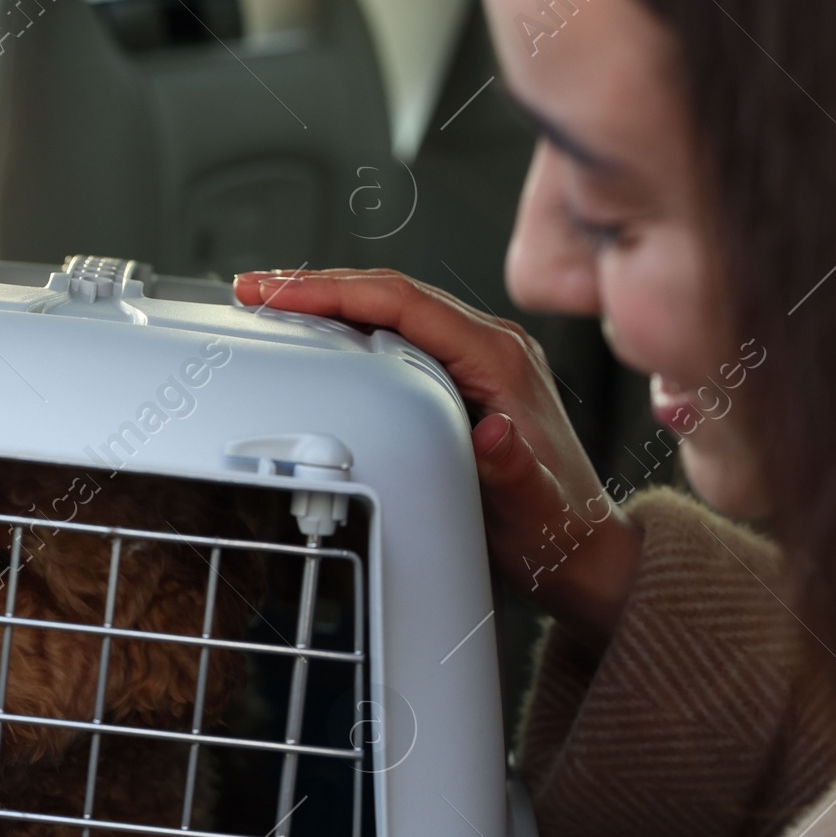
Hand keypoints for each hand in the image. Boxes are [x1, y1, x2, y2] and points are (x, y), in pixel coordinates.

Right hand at [234, 268, 642, 647]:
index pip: (404, 304)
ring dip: (331, 303)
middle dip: (318, 287)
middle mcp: (490, 347)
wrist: (581, 550)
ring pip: (393, 311)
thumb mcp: (532, 507)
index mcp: (500, 360)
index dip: (336, 291)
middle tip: (254, 291)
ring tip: (272, 306)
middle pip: (390, 294)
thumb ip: (512, 468)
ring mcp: (478, 360)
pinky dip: (353, 330)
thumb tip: (493, 431)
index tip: (281, 294)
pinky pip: (401, 338)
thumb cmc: (554, 530)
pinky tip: (321, 338)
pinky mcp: (466, 379)